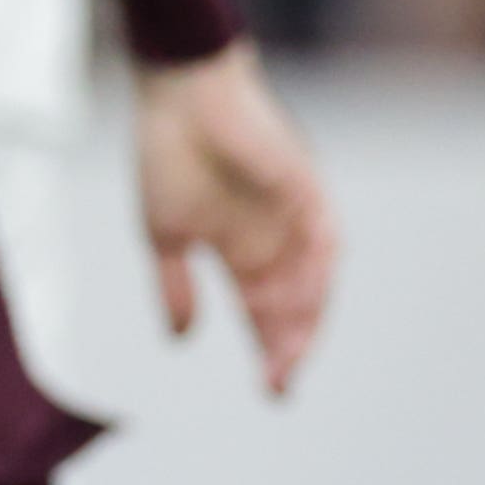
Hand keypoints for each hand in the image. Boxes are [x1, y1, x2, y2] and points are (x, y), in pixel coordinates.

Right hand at [136, 39, 338, 395]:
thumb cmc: (165, 152)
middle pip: (295, 306)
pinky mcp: (306, 190)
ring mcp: (294, 216)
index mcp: (240, 250)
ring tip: (287, 351)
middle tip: (279, 383)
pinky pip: (323, 240)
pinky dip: (315, 271)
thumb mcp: (162, 234)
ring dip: (304, 317)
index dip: (270, 350)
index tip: (269, 391)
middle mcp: (274, 239)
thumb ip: (174, 286)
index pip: (264, 311)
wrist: (178, 92)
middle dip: (290, 346)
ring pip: (314, 279)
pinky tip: (297, 298)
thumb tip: (180, 339)